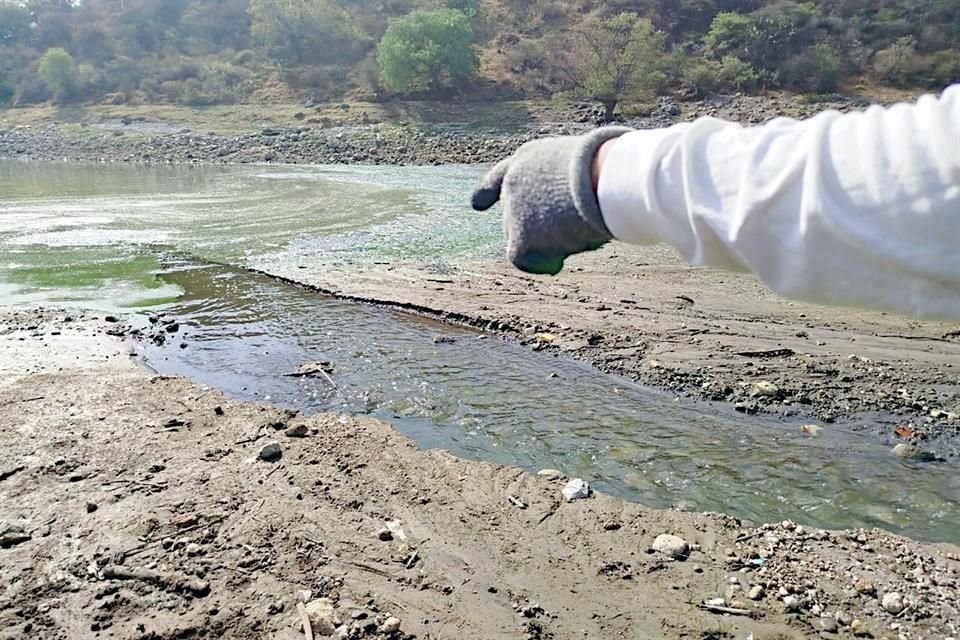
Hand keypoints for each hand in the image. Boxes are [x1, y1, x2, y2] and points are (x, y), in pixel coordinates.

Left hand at [471, 127, 630, 274]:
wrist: (598, 178)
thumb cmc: (607, 168)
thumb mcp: (586, 166)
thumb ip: (572, 186)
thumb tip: (584, 216)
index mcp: (528, 158)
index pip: (500, 176)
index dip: (488, 192)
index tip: (477, 205)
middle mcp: (513, 183)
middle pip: (519, 216)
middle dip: (541, 227)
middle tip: (574, 224)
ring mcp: (513, 210)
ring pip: (528, 238)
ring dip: (552, 241)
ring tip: (580, 228)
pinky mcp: (520, 237)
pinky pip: (524, 260)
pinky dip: (542, 264)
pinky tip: (556, 264)